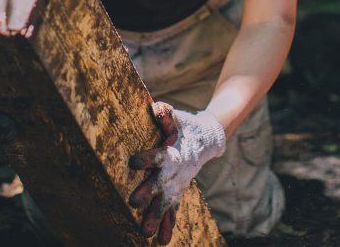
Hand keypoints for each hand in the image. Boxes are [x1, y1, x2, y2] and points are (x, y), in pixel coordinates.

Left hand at [128, 102, 225, 244]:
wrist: (206, 140)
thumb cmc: (185, 127)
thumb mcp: (176, 118)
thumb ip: (165, 114)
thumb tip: (157, 107)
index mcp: (172, 152)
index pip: (158, 156)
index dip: (146, 158)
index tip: (133, 162)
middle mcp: (175, 172)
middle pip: (160, 184)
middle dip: (147, 194)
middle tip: (133, 204)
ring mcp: (178, 184)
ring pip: (166, 203)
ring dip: (155, 217)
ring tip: (144, 233)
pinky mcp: (178, 192)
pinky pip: (173, 211)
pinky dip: (168, 226)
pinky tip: (161, 242)